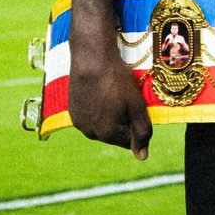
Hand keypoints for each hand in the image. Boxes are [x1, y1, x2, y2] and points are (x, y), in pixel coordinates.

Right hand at [68, 17, 152, 159]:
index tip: (134, 106)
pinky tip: (99, 91)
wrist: (90, 58)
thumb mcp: (136, 105)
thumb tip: (142, 157)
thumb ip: (142, 132)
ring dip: (108, 114)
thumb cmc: (117, 81)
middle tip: (124, 97)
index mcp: (107, 134)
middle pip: (114, 134)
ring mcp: (78, 122)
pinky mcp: (71, 110)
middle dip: (122, 120)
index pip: (129, 141)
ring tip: (111, 93)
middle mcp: (90, 133)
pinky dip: (96, 107)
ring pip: (101, 124)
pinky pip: (89, 115)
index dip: (136, 124)